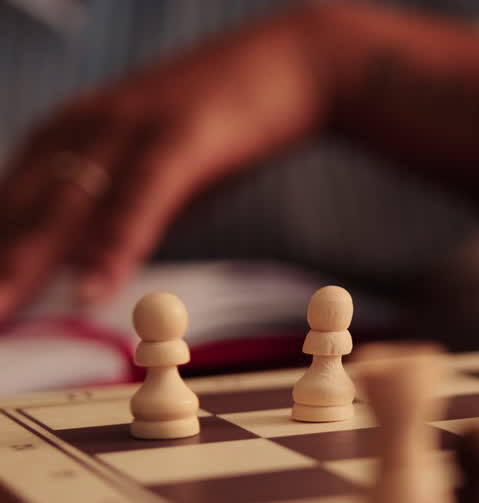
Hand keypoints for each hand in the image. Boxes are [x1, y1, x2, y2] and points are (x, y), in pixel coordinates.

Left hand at [0, 6, 328, 318]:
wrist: (298, 64)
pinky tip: (93, 289)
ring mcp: (131, 129)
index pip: (11, 207)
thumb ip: (123, 217)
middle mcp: (86, 128)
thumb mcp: (160, 174)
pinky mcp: (180, 138)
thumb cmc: (230, 123)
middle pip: (23, 210)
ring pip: (64, 206)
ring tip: (5, 312)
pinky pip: (138, 200)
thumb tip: (92, 274)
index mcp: (72, 134)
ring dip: (26, 264)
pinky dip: (113, 246)